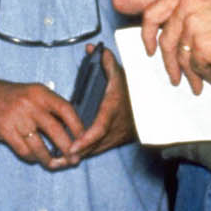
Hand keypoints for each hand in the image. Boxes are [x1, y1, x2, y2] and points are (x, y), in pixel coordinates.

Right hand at [0, 74, 82, 169]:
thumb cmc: (14, 97)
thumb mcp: (35, 94)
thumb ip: (52, 108)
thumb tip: (73, 132)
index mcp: (42, 93)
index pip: (67, 110)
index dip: (79, 127)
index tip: (85, 141)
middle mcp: (30, 104)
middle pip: (56, 131)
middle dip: (68, 149)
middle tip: (75, 160)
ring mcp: (17, 118)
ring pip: (40, 146)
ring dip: (49, 159)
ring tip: (55, 164)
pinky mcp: (4, 130)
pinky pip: (23, 151)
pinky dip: (32, 158)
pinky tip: (35, 158)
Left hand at [66, 44, 136, 158]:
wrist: (153, 108)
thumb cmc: (132, 90)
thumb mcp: (120, 74)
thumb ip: (106, 62)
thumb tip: (93, 48)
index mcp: (112, 111)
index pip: (98, 129)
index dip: (85, 140)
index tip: (72, 147)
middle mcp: (114, 127)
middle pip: (93, 146)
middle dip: (76, 153)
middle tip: (57, 159)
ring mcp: (115, 137)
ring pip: (94, 150)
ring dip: (78, 156)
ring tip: (58, 161)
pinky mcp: (115, 142)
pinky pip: (97, 150)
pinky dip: (84, 153)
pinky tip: (69, 157)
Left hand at [140, 0, 210, 92]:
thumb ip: (186, 14)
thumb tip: (164, 39)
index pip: (151, 14)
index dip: (146, 35)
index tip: (149, 50)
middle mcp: (187, 5)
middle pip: (164, 40)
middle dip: (169, 63)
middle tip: (174, 76)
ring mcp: (195, 25)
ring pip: (180, 57)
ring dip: (189, 73)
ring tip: (198, 80)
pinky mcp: (205, 46)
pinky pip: (196, 66)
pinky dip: (203, 74)